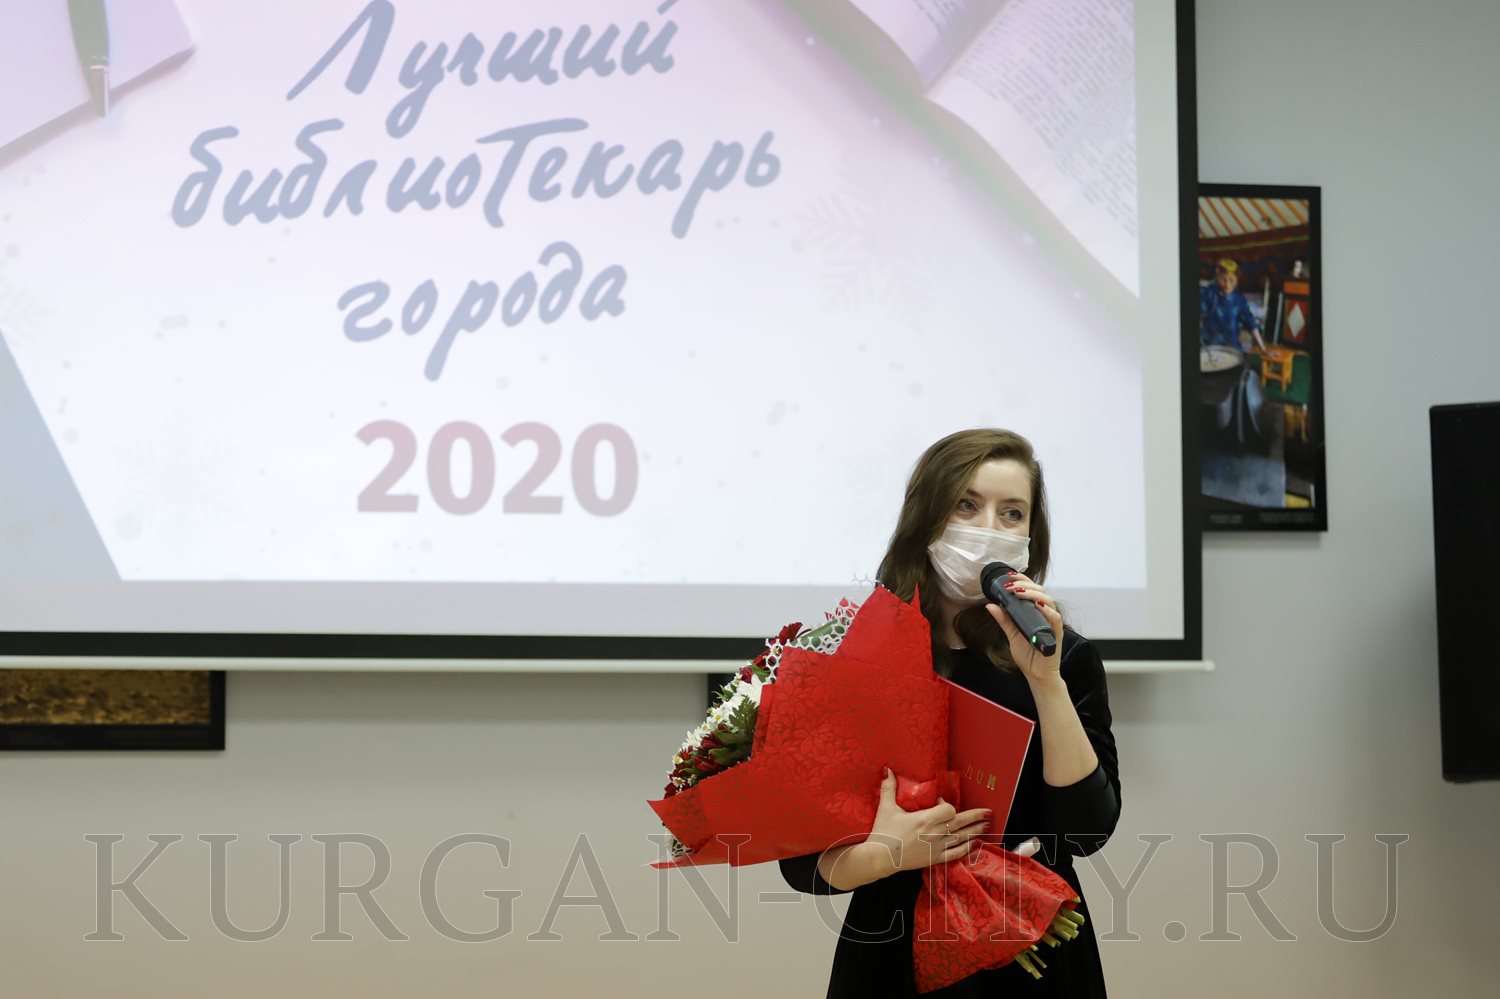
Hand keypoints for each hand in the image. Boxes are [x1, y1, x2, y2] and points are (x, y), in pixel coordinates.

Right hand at [860, 768, 990, 875]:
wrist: (880, 858)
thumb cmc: (883, 833)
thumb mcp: (886, 808)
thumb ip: (888, 788)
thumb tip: (887, 770)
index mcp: (924, 819)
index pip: (948, 810)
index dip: (946, 804)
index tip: (940, 801)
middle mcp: (934, 833)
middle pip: (960, 822)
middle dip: (975, 816)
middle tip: (988, 812)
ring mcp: (936, 847)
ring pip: (961, 838)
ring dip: (974, 831)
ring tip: (986, 825)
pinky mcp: (934, 859)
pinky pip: (955, 854)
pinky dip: (966, 848)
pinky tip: (974, 843)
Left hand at [985, 571, 1064, 685]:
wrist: (1037, 675)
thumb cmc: (1028, 655)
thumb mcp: (1012, 634)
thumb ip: (1004, 620)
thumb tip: (990, 605)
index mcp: (1036, 613)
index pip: (1032, 590)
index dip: (1023, 580)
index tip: (1009, 576)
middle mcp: (1045, 615)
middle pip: (1041, 592)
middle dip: (1025, 584)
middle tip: (1011, 585)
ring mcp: (1052, 624)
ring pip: (1048, 601)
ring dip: (1033, 594)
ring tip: (1019, 593)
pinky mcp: (1056, 634)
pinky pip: (1055, 619)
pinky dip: (1048, 611)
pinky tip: (1039, 606)